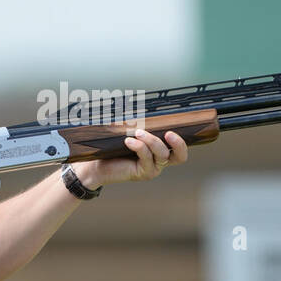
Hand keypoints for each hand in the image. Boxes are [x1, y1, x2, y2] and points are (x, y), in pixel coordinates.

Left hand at [74, 129, 188, 188]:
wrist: (98, 164)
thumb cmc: (114, 147)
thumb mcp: (131, 132)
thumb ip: (141, 125)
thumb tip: (144, 106)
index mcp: (160, 152)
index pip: (180, 150)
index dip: (182, 142)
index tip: (174, 128)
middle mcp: (159, 162)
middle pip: (180, 156)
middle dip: (177, 143)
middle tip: (169, 133)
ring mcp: (152, 169)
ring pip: (161, 154)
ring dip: (152, 141)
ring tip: (138, 132)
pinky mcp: (142, 173)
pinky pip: (146, 158)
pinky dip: (139, 147)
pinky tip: (129, 141)